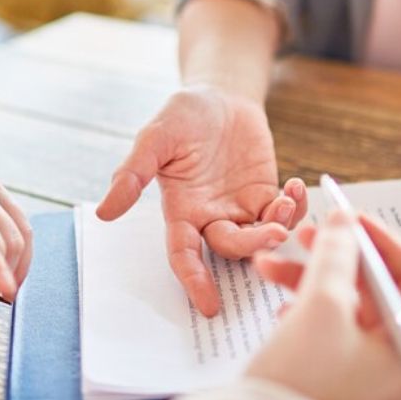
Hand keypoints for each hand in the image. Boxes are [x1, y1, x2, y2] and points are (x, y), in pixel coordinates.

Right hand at [97, 85, 307, 315]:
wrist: (219, 95)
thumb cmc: (183, 115)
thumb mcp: (154, 138)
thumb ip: (132, 174)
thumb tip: (104, 212)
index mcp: (181, 210)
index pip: (184, 255)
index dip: (194, 279)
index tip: (208, 304)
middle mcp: (210, 216)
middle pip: (231, 249)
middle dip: (253, 246)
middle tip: (275, 232)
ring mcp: (240, 207)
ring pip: (260, 237)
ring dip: (278, 228)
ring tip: (286, 201)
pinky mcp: (265, 193)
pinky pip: (283, 214)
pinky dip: (294, 208)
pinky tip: (296, 186)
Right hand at [249, 210, 400, 399]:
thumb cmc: (301, 381)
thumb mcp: (322, 305)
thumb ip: (336, 255)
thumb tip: (343, 222)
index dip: (382, 241)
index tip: (350, 217)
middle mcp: (392, 360)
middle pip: (374, 289)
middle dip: (337, 256)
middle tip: (308, 233)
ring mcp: (361, 370)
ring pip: (343, 305)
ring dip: (309, 277)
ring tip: (270, 264)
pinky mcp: (331, 375)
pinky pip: (325, 327)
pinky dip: (302, 306)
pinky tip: (278, 304)